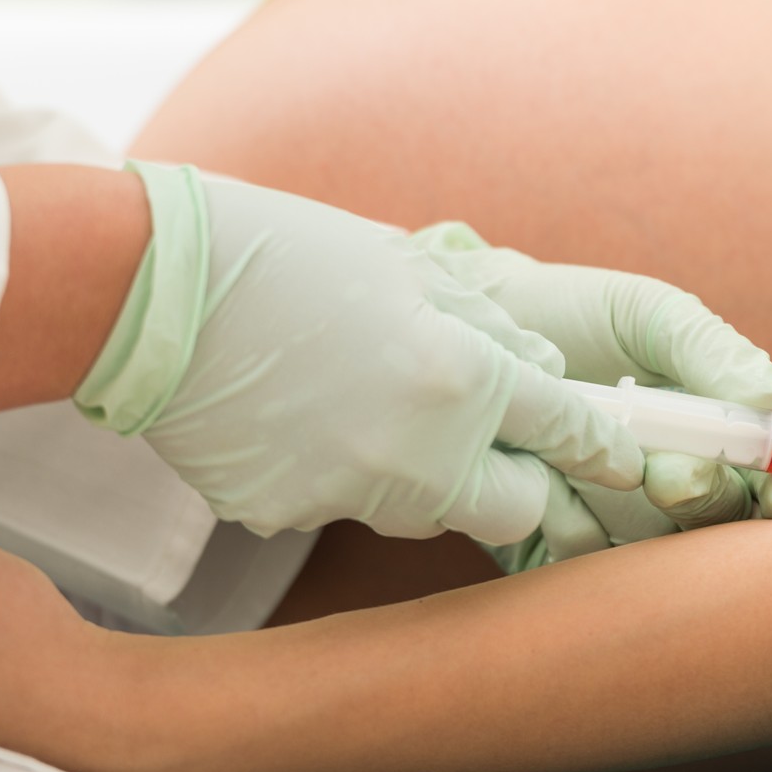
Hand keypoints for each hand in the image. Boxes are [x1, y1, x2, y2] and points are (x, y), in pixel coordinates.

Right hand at [75, 163, 643, 543]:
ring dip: (430, 477)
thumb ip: (489, 330)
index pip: (570, 431)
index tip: (622, 456)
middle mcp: (417, 455)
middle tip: (498, 440)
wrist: (148, 287)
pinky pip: (343, 508)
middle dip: (521, 483)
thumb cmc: (283, 254)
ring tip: (373, 404)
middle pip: (516, 512)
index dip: (607, 447)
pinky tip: (300, 419)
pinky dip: (340, 475)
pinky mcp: (286, 517)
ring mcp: (348, 495)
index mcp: (461, 378)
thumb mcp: (408, 270)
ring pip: (428, 514)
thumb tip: (545, 375)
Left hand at [417, 223, 771, 568]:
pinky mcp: (549, 546)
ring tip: (610, 477)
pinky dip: (578, 541)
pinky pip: (581, 570)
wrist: (466, 326)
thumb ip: (710, 349)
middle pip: (720, 525)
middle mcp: (669, 487)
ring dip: (646, 526)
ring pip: (659, 555)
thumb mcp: (645, 314)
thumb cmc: (566, 315)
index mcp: (709, 437)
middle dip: (708, 503)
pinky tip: (554, 500)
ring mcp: (613, 520)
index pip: (767, 481)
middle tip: (673, 474)